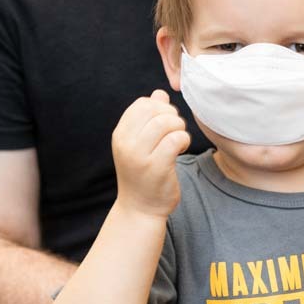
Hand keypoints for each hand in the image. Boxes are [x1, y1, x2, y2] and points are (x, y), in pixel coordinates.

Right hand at [111, 90, 189, 217]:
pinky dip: (183, 140)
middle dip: (172, 116)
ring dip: (179, 128)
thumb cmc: (143, 174)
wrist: (140, 209)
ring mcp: (140, 156)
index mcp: (120, 134)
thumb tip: (159, 94)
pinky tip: (180, 149)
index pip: (142, 104)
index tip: (166, 122)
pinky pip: (175, 139)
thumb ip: (149, 119)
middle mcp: (126, 143)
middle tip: (176, 131)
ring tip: (179, 140)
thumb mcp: (140, 144)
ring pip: (166, 123)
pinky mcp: (157, 168)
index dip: (160, 108)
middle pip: (155, 110)